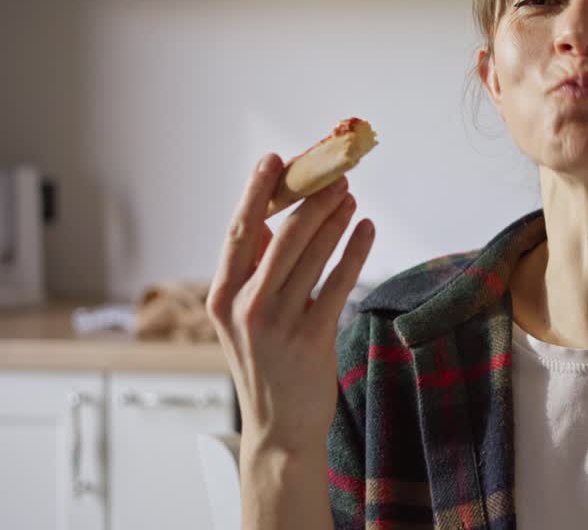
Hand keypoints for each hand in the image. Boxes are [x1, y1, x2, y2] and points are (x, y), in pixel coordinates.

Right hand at [206, 154, 374, 459]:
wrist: (280, 428)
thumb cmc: (266, 365)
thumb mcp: (241, 318)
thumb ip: (249, 270)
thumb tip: (263, 216)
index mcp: (221, 296)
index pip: (239, 231)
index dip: (257, 191)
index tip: (276, 159)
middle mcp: (244, 307)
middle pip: (281, 236)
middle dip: (311, 199)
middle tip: (335, 174)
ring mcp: (278, 324)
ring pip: (312, 255)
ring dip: (335, 219)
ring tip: (351, 196)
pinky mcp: (312, 338)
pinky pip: (338, 282)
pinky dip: (355, 250)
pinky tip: (366, 229)